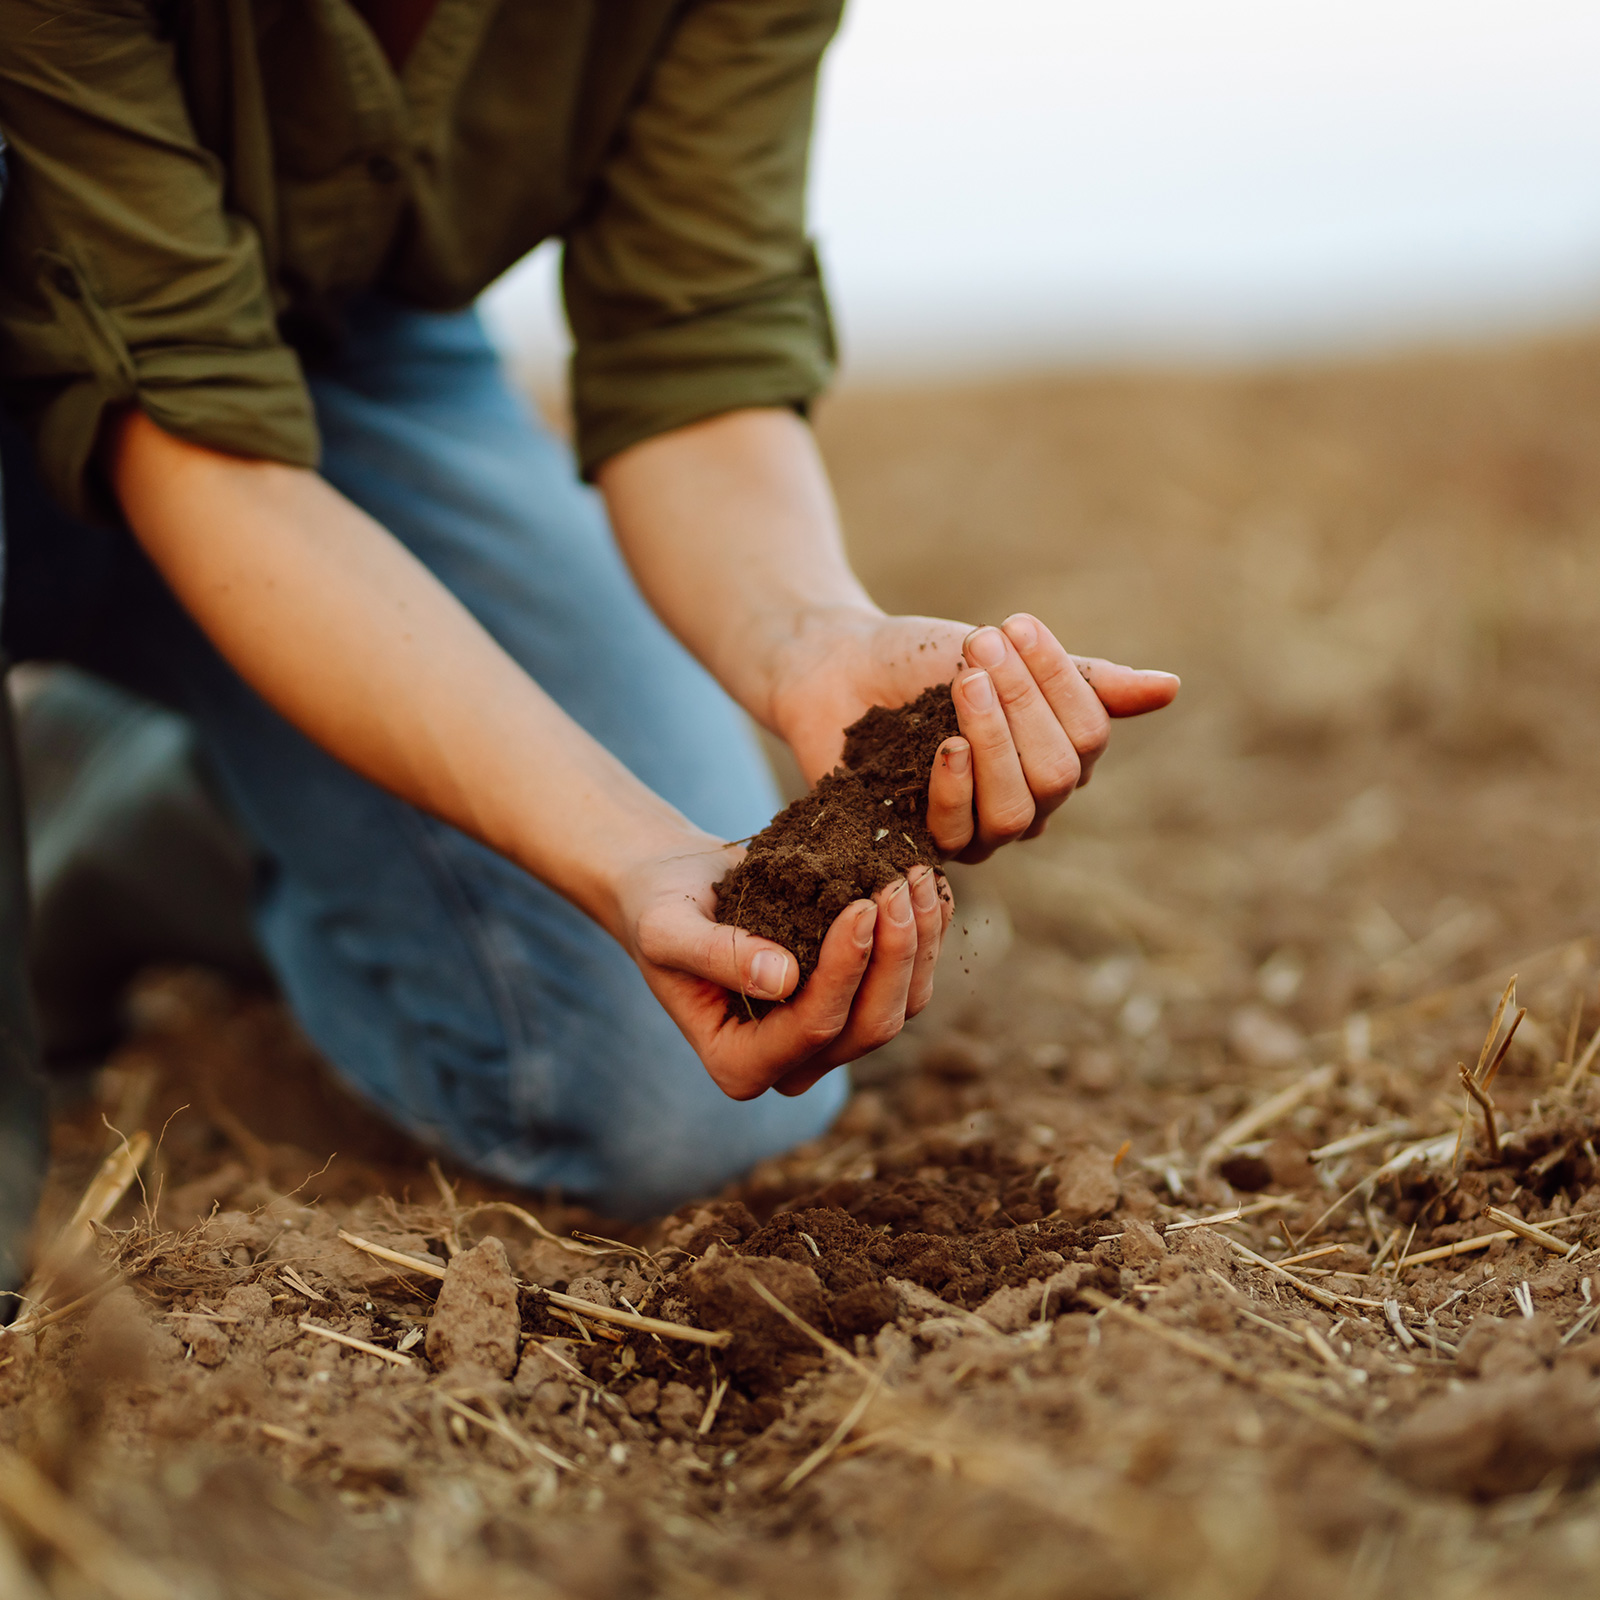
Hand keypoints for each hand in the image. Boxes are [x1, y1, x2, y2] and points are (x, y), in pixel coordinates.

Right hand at [616, 832, 952, 1098]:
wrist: (675, 887)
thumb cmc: (659, 907)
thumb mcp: (666, 927)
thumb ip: (714, 955)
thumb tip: (782, 980)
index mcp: (739, 1064)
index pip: (812, 1028)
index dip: (845, 971)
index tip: (860, 905)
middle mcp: (791, 1065)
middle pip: (868, 1027)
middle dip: (894, 956)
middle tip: (898, 884)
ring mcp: (829, 1038)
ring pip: (900, 1008)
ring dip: (918, 943)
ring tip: (916, 877)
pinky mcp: (854, 1003)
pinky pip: (908, 982)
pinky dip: (925, 936)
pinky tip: (930, 889)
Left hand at [769, 608, 1178, 863]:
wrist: (836, 666)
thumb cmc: (922, 659)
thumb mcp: (1001, 656)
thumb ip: (1081, 678)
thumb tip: (1171, 687)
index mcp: (1056, 752)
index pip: (1088, 734)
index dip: (1059, 681)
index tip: (1014, 625)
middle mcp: (1026, 802)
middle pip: (1057, 776)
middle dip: (1024, 705)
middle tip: (979, 649)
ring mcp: (976, 830)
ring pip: (1018, 812)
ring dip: (995, 742)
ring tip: (965, 683)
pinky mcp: (923, 845)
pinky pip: (960, 834)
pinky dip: (958, 788)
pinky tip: (945, 747)